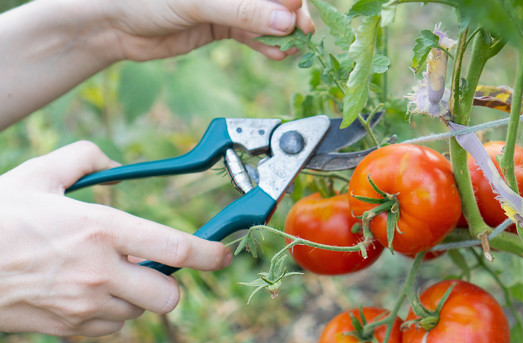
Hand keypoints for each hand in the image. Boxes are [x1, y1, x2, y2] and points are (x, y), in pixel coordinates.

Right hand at [0, 141, 231, 335]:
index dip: (210, 254)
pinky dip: (110, 313)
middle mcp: (99, 271)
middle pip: (168, 296)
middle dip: (169, 284)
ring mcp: (83, 304)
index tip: (224, 254)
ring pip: (139, 313)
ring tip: (107, 275)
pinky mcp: (68, 327)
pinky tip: (87, 292)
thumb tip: (113, 163)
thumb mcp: (39, 175)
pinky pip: (111, 327)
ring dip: (136, 297)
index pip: (176, 249)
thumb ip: (84, 158)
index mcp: (100, 229)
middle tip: (150, 265)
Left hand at [97, 0, 315, 61]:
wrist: (113, 23)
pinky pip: (253, 34)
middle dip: (292, 15)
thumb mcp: (198, 2)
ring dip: (282, 33)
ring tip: (291, 49)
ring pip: (267, 17)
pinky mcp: (222, 25)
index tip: (303, 14)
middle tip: (305, 35)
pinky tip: (277, 54)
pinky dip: (267, 44)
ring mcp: (228, 4)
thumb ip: (243, 11)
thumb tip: (286, 21)